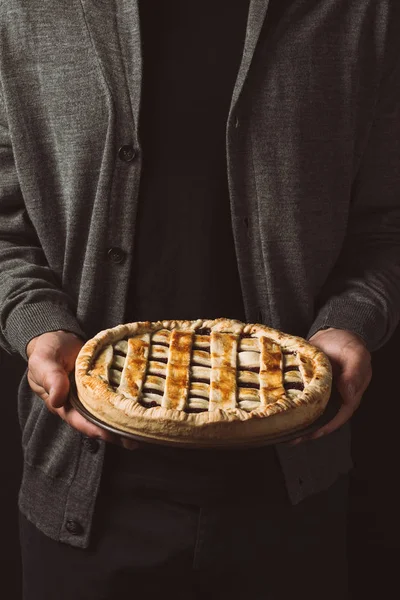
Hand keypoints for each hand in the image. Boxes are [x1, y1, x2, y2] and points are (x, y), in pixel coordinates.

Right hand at [26, 330, 138, 449]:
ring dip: (126, 419)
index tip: (112, 435)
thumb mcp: (44, 362)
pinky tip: (144, 404)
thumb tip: (57, 400)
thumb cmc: (47, 351)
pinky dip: (128, 399)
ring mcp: (94, 394)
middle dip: (117, 432)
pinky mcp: (105, 383)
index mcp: (64, 404)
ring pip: (111, 410)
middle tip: (137, 439)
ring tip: (146, 427)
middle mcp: (81, 403)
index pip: (81, 422)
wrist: (58, 336)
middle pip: (100, 422)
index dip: (97, 430)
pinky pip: (117, 394)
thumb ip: (51, 379)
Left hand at [289, 327, 371, 444]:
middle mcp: (333, 397)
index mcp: (348, 396)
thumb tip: (349, 393)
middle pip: (320, 419)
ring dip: (296, 419)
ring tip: (279, 429)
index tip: (309, 435)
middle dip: (305, 430)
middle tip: (288, 438)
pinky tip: (277, 408)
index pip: (337, 417)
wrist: (333, 331)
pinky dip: (290, 403)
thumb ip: (354, 373)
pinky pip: (299, 397)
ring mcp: (319, 392)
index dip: (324, 428)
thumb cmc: (348, 343)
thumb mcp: (355, 355)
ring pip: (308, 410)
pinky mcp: (307, 384)